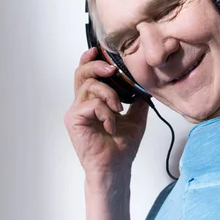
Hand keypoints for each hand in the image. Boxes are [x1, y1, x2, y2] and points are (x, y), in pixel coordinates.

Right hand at [64, 48, 148, 176]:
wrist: (115, 168)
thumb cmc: (121, 147)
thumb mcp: (135, 117)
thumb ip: (136, 100)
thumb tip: (144, 84)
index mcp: (91, 102)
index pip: (86, 75)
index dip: (90, 60)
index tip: (99, 51)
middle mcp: (80, 105)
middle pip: (81, 73)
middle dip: (97, 66)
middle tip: (113, 70)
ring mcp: (75, 112)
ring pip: (89, 86)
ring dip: (109, 95)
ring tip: (118, 110)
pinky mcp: (74, 120)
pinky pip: (91, 104)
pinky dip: (106, 113)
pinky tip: (111, 126)